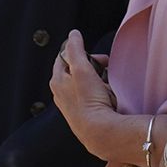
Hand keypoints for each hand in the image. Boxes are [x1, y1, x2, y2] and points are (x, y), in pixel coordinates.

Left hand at [49, 30, 126, 159]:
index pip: (65, 57)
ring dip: (99, 80)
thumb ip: (76, 49)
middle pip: (77, 70)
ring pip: (86, 84)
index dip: (81, 53)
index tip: (96, 57)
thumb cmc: (88, 100)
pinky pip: (93, 97)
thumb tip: (73, 33)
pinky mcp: (84, 116)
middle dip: (93, 66)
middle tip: (107, 68)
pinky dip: (101, 93)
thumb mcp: (81, 69)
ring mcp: (72, 106)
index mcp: (57, 81)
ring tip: (109, 84)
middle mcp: (61, 94)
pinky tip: (110, 97)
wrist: (99, 132)